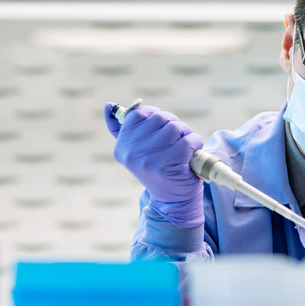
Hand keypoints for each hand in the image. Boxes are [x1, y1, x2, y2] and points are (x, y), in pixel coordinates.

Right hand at [104, 103, 203, 227]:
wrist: (171, 200)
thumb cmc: (157, 169)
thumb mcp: (136, 151)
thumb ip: (122, 129)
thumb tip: (109, 105)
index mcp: (122, 146)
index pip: (139, 113)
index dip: (156, 116)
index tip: (162, 130)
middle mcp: (131, 152)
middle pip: (160, 117)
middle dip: (174, 125)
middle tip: (176, 141)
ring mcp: (148, 158)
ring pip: (175, 127)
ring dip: (186, 134)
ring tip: (184, 148)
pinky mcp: (168, 164)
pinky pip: (188, 140)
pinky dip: (195, 144)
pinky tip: (190, 155)